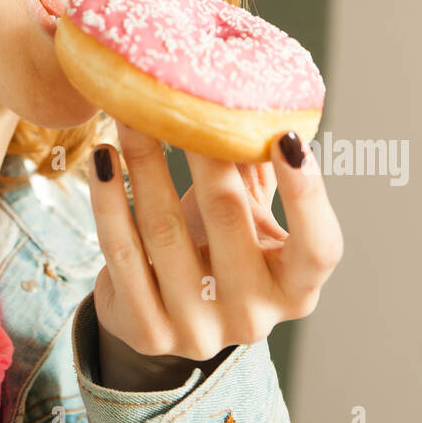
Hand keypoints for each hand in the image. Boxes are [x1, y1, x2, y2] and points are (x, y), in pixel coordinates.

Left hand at [88, 121, 343, 362]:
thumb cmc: (215, 249)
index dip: (307, 194)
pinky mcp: (146, 332)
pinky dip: (109, 200)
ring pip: (165, 231)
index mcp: (295, 290)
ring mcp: (198, 332)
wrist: (162, 313)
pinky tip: (102, 158)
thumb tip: (242, 90)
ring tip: (129, 114)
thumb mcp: (245, 217)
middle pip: (229, 222)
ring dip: (145, 162)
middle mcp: (253, 318)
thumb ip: (251, 167)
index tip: (286, 136)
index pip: (318, 247)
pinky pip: (121, 252)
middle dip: (204, 153)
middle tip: (180, 97)